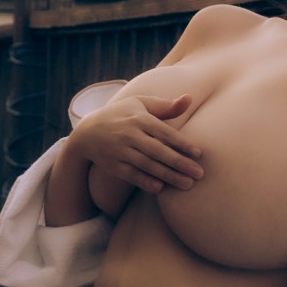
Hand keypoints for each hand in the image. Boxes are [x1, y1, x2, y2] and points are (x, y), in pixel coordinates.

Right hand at [72, 93, 204, 193]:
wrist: (87, 132)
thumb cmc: (122, 115)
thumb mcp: (140, 104)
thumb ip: (166, 105)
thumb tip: (189, 98)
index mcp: (139, 118)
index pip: (164, 132)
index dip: (181, 143)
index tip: (198, 154)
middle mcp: (129, 135)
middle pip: (158, 151)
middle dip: (179, 163)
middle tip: (199, 174)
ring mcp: (119, 151)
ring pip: (147, 165)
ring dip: (168, 176)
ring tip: (188, 184)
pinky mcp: (113, 165)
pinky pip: (131, 175)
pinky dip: (145, 181)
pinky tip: (161, 188)